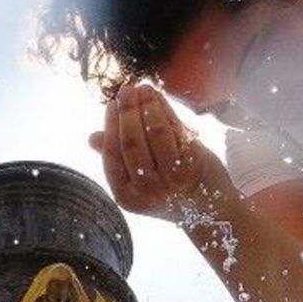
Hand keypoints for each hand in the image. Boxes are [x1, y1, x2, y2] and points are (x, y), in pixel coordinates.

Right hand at [88, 84, 232, 221]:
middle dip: (127, 112)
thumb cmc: (170, 192)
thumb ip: (118, 159)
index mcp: (127, 197)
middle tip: (126, 89)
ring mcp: (171, 181)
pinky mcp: (193, 167)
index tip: (111, 104)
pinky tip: (160, 100)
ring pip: (155, 134)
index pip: (112, 155)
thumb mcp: (138, 182)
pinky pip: (176, 133)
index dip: (111, 126)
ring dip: (148, 106)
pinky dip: (167, 113)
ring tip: (144, 89)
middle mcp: (147, 192)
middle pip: (131, 143)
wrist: (211, 212)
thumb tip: (92, 137)